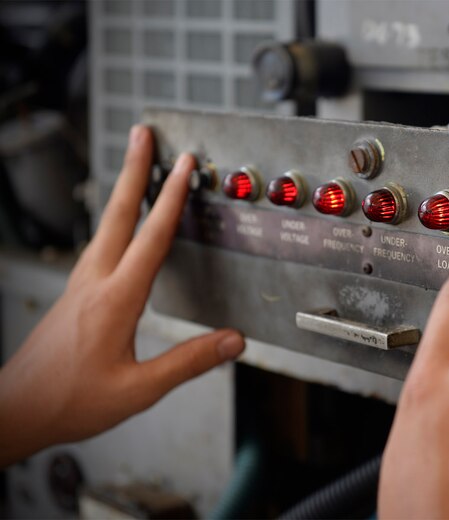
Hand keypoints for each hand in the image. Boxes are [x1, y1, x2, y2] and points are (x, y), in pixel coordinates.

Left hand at [0, 126, 244, 466]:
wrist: (16, 410)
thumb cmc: (70, 400)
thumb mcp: (139, 389)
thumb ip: (190, 362)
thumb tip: (232, 341)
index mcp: (115, 299)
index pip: (151, 237)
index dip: (171, 197)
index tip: (183, 165)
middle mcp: (94, 283)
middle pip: (117, 213)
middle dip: (132, 169)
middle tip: (142, 134)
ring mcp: (79, 286)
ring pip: (104, 225)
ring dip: (121, 190)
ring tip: (134, 168)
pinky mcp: (74, 294)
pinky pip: (99, 244)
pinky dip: (114, 220)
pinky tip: (118, 226)